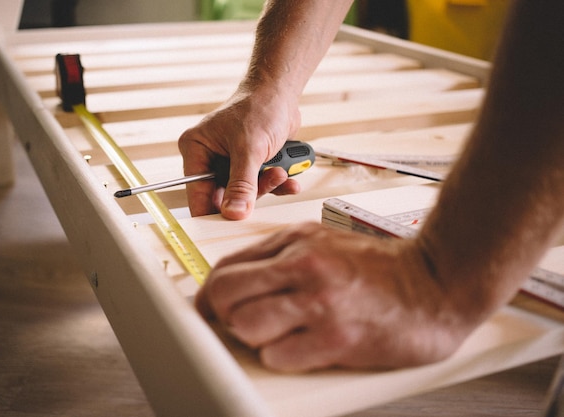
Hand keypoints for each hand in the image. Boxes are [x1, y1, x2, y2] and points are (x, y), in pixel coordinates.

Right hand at [178, 86, 301, 219]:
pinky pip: (261, 185)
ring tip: (282, 171)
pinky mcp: (250, 165)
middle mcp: (210, 158)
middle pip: (224, 196)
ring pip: (246, 193)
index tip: (232, 223)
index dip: (214, 211)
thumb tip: (234, 214)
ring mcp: (231, 163)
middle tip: (269, 180)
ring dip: (267, 186)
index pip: (197, 193)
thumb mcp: (249, 148)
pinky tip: (290, 178)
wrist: (281, 92)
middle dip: (251, 193)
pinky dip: (276, 183)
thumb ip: (242, 184)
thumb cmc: (259, 106)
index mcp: (196, 150)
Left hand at [195, 223, 475, 371]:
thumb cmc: (380, 267)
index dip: (209, 295)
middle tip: (237, 325)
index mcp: (296, 240)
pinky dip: (281, 357)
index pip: (226, 267)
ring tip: (275, 336)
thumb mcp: (324, 242)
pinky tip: (302, 348)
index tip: (209, 310)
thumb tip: (237, 280)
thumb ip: (280, 256)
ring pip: (244, 325)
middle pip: (224, 294)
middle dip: (221, 316)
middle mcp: (303, 266)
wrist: (435, 284)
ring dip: (252, 338)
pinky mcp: (336, 338)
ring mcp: (319, 301)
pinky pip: (278, 356)